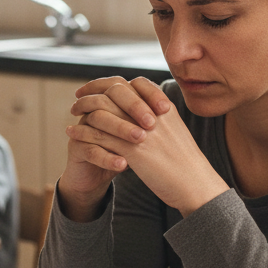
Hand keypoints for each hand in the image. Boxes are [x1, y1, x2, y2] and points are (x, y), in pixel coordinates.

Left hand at [67, 80, 227, 215]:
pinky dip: (83, 132)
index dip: (110, 82)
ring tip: (73, 113)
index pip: (132, 83)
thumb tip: (142, 109)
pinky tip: (72, 133)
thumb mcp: (174, 131)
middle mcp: (152, 113)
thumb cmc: (185, 162)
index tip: (96, 87)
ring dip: (84, 109)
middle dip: (92, 92)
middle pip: (115, 91)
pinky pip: (100, 135)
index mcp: (163, 106)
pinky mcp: (132, 150)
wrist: (195, 185)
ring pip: (104, 110)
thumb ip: (159, 117)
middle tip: (78, 98)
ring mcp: (141, 130)